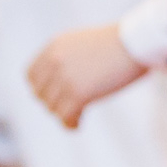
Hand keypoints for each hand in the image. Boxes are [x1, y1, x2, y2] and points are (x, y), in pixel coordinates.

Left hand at [27, 24, 146, 128]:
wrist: (135, 43)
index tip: (54, 95)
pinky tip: (79, 124)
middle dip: (54, 102)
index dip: (41, 89)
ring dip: (63, 113)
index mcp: (54, 47)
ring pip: (52, 108)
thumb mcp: (80, 43)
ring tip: (77, 115)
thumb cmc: (116, 43)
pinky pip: (65, 117)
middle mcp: (55, 61)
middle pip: (40, 94)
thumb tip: (53, 85)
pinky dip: (70, 124)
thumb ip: (63, 58)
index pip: (31, 76)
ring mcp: (65, 78)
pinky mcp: (78, 94)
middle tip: (70, 106)